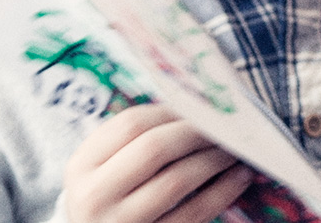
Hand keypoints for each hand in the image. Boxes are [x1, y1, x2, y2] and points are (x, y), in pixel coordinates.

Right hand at [64, 104, 252, 222]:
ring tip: (235, 149)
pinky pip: (195, 212)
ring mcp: (122, 222)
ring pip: (178, 180)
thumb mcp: (101, 171)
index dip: (170, 111)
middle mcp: (95, 195)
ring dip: (214, 159)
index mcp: (82, 166)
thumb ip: (131, 143)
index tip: (197, 108)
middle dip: (196, 132)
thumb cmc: (106, 201)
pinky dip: (223, 191)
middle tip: (223, 125)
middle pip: (154, 148)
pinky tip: (238, 178)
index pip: (130, 124)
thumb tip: (192, 111)